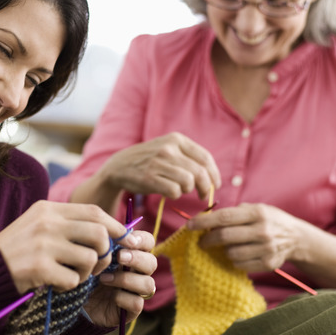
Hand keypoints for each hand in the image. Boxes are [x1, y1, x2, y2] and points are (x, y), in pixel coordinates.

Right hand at [0, 201, 138, 293]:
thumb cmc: (17, 249)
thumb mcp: (39, 225)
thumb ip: (68, 224)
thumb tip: (110, 231)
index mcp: (49, 209)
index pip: (94, 211)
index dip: (114, 226)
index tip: (123, 240)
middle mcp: (47, 222)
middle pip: (99, 233)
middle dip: (105, 252)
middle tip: (95, 265)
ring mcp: (43, 244)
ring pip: (91, 258)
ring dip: (87, 273)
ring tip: (72, 275)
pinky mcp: (39, 267)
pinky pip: (74, 279)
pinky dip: (69, 286)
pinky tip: (56, 283)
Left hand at [83, 230, 156, 326]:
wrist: (76, 299)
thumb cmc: (85, 270)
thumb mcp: (92, 252)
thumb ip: (103, 240)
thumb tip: (111, 228)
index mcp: (131, 254)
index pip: (148, 242)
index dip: (142, 240)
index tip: (127, 240)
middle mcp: (137, 272)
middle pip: (152, 263)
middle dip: (137, 259)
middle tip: (119, 257)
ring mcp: (136, 291)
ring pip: (148, 284)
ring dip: (127, 279)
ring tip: (104, 279)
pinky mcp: (131, 309)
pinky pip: (137, 303)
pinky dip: (124, 298)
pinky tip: (111, 296)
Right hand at [98, 132, 220, 199]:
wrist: (120, 165)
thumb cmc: (150, 160)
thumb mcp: (169, 148)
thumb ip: (189, 157)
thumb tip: (212, 175)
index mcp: (177, 139)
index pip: (205, 158)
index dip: (214, 174)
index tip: (216, 185)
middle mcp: (168, 148)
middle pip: (199, 173)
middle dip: (205, 188)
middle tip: (203, 195)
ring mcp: (158, 162)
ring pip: (188, 182)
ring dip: (187, 190)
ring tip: (179, 190)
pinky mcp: (149, 177)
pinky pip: (174, 191)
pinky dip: (174, 195)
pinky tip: (168, 192)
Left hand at [186, 203, 301, 272]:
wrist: (297, 237)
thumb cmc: (269, 220)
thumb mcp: (255, 209)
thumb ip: (233, 213)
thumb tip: (206, 219)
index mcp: (257, 213)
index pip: (224, 217)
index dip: (204, 222)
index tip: (189, 225)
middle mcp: (262, 230)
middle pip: (225, 236)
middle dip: (208, 239)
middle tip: (201, 241)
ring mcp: (266, 248)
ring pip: (231, 253)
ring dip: (224, 250)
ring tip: (227, 246)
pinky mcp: (268, 264)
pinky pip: (240, 264)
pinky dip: (234, 260)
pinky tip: (239, 254)